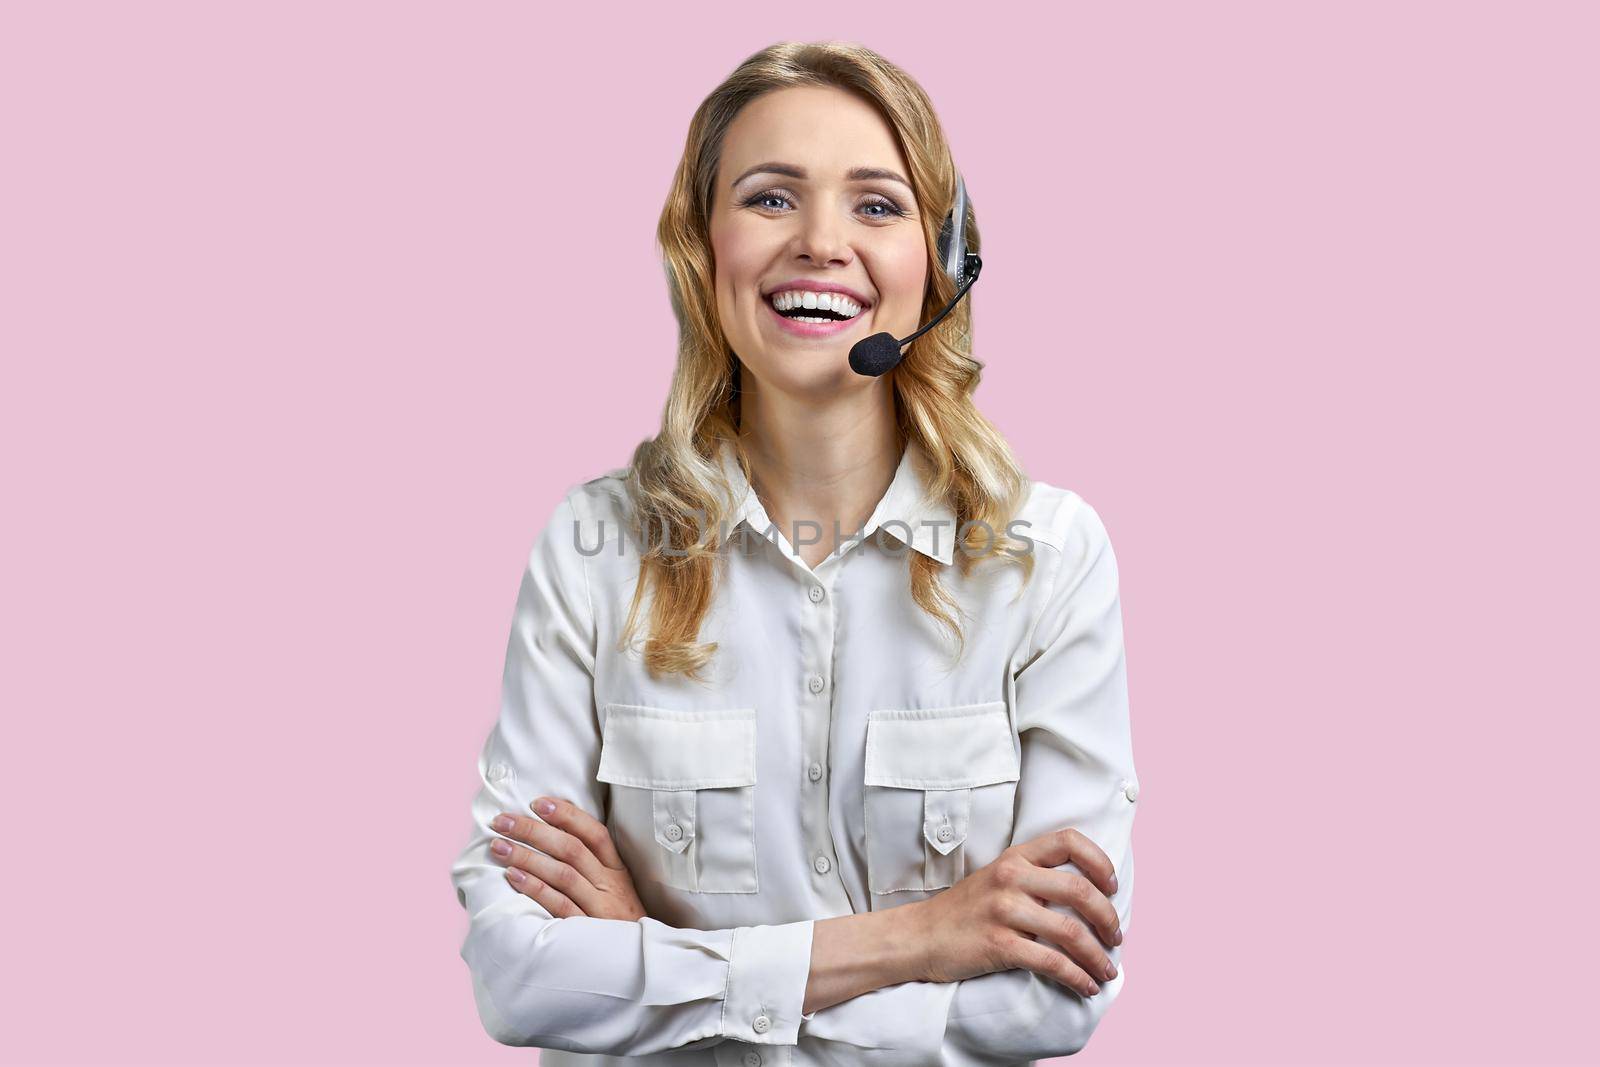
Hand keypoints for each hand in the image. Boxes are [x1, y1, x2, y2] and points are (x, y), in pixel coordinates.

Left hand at [488, 796, 647, 920]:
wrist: (639, 963)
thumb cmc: (620, 921)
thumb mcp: (616, 889)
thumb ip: (593, 865)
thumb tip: (553, 835)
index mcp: (617, 870)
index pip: (594, 834)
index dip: (566, 815)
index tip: (537, 803)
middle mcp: (610, 885)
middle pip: (571, 849)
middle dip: (534, 831)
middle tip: (503, 821)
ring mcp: (599, 907)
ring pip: (562, 874)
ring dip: (528, 857)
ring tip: (499, 846)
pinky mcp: (587, 931)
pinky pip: (559, 905)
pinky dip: (535, 889)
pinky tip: (513, 877)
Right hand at [908, 827, 1122, 996]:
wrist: (920, 936)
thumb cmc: (964, 911)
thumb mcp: (996, 878)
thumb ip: (1033, 877)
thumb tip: (1086, 896)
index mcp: (1015, 857)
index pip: (1068, 840)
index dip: (1099, 861)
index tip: (1111, 887)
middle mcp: (1011, 877)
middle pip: (1079, 889)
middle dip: (1108, 918)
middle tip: (1116, 938)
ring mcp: (1004, 910)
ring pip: (1070, 931)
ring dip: (1097, 956)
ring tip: (1107, 972)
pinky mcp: (999, 944)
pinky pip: (1051, 962)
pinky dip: (1076, 977)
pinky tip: (1085, 986)